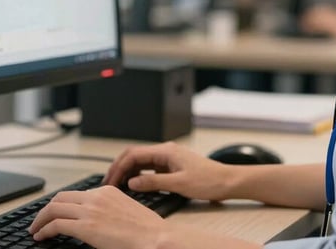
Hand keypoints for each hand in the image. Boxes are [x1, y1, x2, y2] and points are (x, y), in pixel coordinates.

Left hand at [27, 185, 165, 248]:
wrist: (155, 238)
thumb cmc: (148, 231)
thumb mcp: (127, 211)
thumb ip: (110, 211)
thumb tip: (100, 221)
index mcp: (107, 191)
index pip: (77, 194)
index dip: (62, 204)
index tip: (56, 213)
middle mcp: (96, 196)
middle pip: (61, 197)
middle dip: (47, 209)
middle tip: (40, 220)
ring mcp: (90, 210)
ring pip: (54, 208)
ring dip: (41, 219)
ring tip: (35, 229)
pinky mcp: (85, 226)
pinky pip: (56, 224)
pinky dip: (44, 230)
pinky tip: (40, 237)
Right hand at [102, 141, 230, 200]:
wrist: (227, 181)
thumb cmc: (209, 180)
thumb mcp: (179, 184)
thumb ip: (154, 183)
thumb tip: (132, 183)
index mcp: (166, 151)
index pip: (134, 155)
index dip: (119, 167)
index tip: (111, 181)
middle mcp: (165, 151)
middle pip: (134, 155)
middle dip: (119, 167)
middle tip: (108, 182)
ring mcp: (168, 158)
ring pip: (140, 161)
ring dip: (127, 171)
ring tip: (117, 184)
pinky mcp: (171, 165)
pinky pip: (149, 167)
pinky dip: (138, 174)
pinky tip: (134, 184)